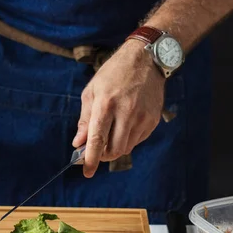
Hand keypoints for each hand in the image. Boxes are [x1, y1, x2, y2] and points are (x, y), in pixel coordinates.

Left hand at [72, 40, 165, 176]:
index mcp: (106, 105)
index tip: (87, 172)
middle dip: (104, 155)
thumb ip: (85, 119)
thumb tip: (79, 143)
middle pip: (114, 150)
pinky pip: (138, 140)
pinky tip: (126, 123)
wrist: (146, 59)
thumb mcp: (92, 91)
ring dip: (116, 146)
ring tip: (113, 129)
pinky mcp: (153, 120)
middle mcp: (126, 113)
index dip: (91, 159)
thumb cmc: (114, 73)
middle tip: (98, 149)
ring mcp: (142, 117)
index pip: (97, 140)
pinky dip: (129, 138)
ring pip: (127, 147)